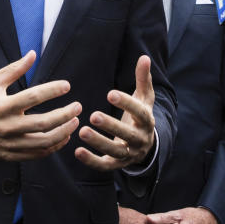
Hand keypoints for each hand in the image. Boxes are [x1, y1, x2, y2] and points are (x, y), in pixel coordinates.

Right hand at [0, 51, 79, 160]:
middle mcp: (7, 126)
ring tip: (74, 122)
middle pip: (43, 123)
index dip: (52, 90)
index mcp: (3, 106)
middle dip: (64, 115)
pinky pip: (37, 154)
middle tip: (78, 107)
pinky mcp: (11, 155)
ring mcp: (10, 143)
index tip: (67, 86)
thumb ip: (15, 69)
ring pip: (43, 142)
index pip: (33, 97)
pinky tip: (63, 137)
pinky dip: (53, 147)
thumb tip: (33, 54)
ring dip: (63, 132)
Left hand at [75, 54, 155, 170]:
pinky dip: (92, 161)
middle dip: (111, 126)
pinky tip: (77, 151)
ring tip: (82, 131)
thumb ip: (143, 78)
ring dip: (99, 142)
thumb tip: (144, 57)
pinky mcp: (118, 164)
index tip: (110, 94)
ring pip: (116, 151)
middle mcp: (141, 140)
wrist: (146, 145)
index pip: (140, 113)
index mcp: (147, 121)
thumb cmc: (140, 115)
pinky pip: (105, 165)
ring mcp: (130, 154)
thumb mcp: (144, 97)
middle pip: (128, 135)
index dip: (126, 104)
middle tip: (93, 115)